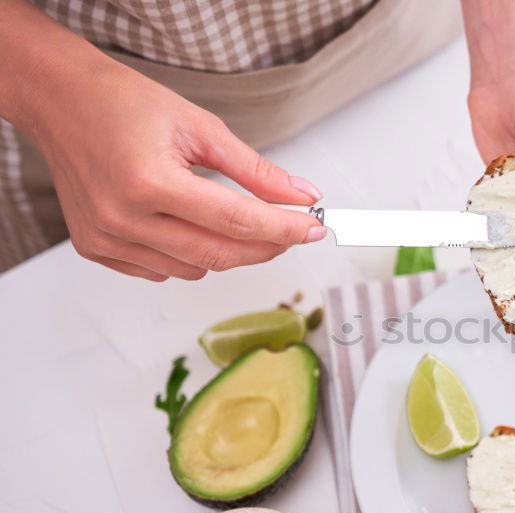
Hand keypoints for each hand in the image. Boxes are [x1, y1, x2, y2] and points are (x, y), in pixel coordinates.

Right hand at [30, 59, 325, 280]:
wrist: (61, 101)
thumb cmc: (123, 104)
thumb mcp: (201, 127)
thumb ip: (255, 170)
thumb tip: (300, 196)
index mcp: (150, 182)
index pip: (237, 222)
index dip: (284, 229)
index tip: (314, 229)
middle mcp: (124, 217)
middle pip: (219, 254)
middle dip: (265, 247)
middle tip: (291, 230)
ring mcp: (107, 239)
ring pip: (194, 269)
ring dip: (224, 250)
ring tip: (227, 215)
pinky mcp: (97, 249)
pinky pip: (162, 272)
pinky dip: (187, 255)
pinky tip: (185, 225)